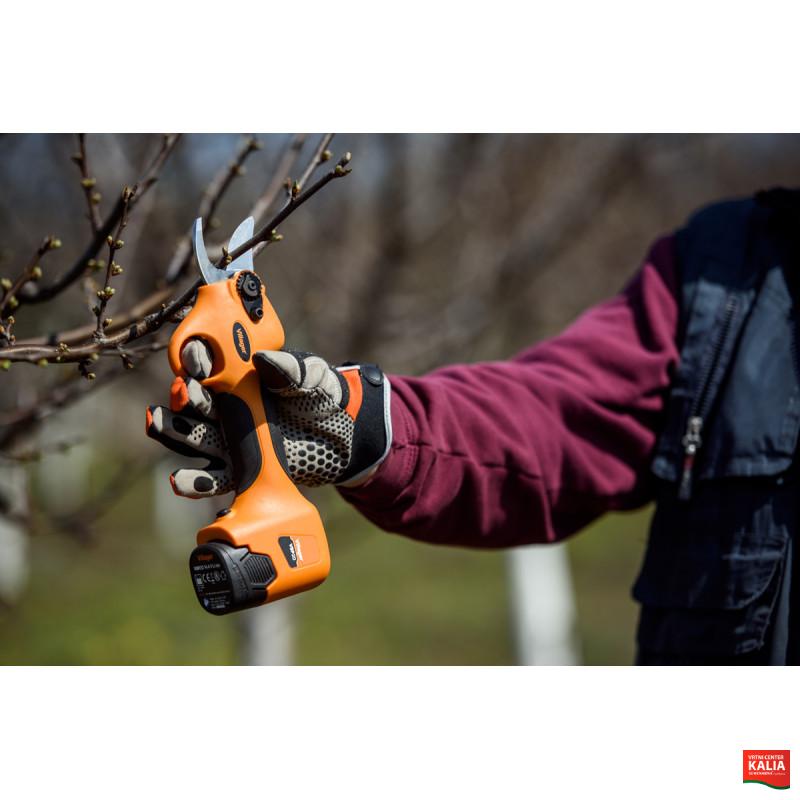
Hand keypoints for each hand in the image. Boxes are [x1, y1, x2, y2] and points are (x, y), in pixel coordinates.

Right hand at [146, 341, 391, 497]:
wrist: (345, 441)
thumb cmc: (323, 400)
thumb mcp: (313, 378)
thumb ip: (293, 369)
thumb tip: (264, 360)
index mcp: (242, 380)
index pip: (212, 369)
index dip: (200, 361)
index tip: (195, 357)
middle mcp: (228, 411)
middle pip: (196, 404)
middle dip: (185, 397)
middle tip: (181, 391)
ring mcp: (230, 442)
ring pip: (194, 437)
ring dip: (174, 431)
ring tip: (157, 423)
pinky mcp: (240, 473)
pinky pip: (214, 479)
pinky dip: (195, 482)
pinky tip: (180, 481)